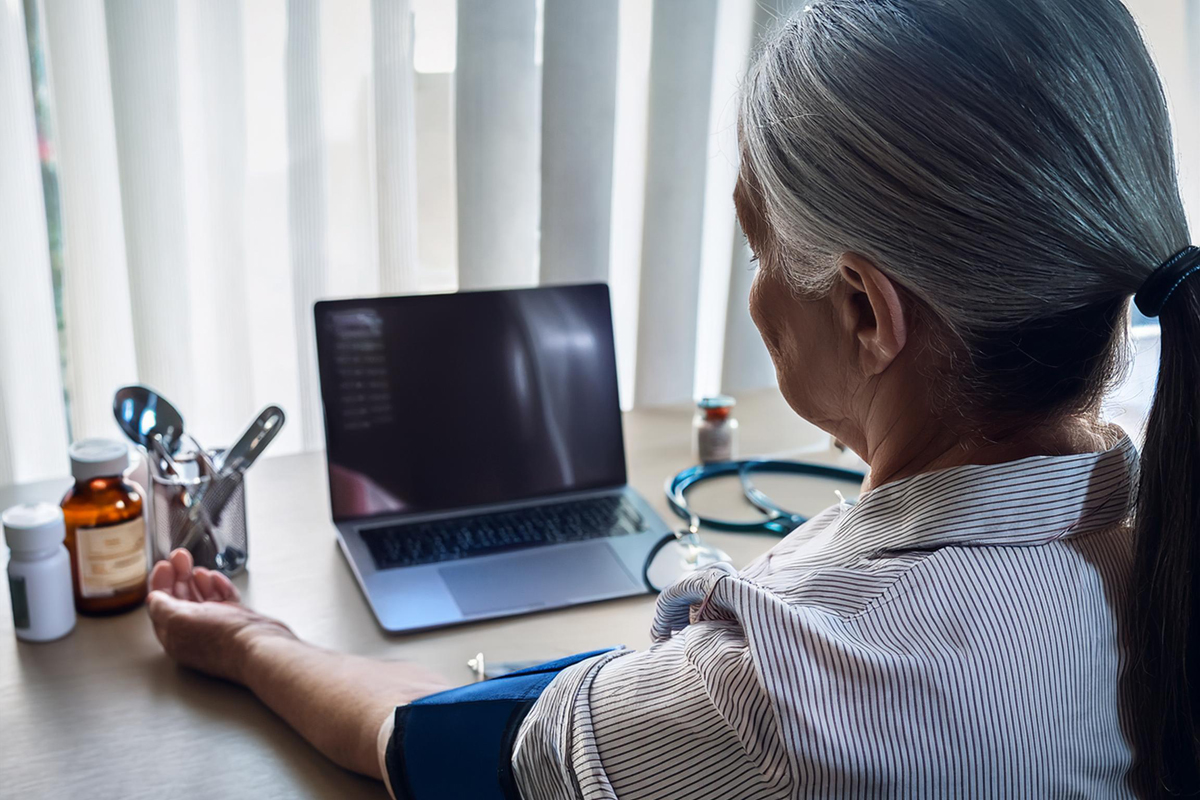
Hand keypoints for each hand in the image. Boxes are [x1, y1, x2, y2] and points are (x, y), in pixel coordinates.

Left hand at [146, 549, 294, 684]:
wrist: (259, 646)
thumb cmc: (221, 638)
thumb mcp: (180, 618)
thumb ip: (162, 607)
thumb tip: (153, 599)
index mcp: (175, 636)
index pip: (161, 606)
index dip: (160, 583)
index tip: (164, 566)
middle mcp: (194, 632)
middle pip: (181, 599)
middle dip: (179, 576)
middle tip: (181, 557)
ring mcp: (216, 626)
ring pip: (202, 598)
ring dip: (197, 579)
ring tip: (197, 567)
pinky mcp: (236, 621)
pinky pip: (223, 599)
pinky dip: (217, 586)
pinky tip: (215, 578)